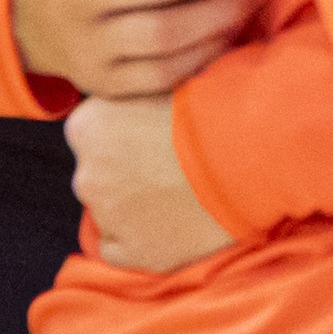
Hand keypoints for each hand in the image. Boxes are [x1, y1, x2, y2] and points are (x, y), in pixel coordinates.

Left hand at [69, 88, 233, 273]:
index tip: (148, 136)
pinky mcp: (134, 252)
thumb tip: (138, 94)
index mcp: (86, 125)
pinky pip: (121, 250)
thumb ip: (133, 95)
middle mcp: (87, 173)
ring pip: (109, 212)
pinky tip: (169, 223)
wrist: (246, 153)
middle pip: (96, 175)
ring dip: (133, 206)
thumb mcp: (160, 81)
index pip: (88, 134)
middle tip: (166, 167)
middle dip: (123, 173)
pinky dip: (138, 241)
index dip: (120, 135)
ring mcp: (109, 217)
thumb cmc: (210, 109)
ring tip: (177, 194)